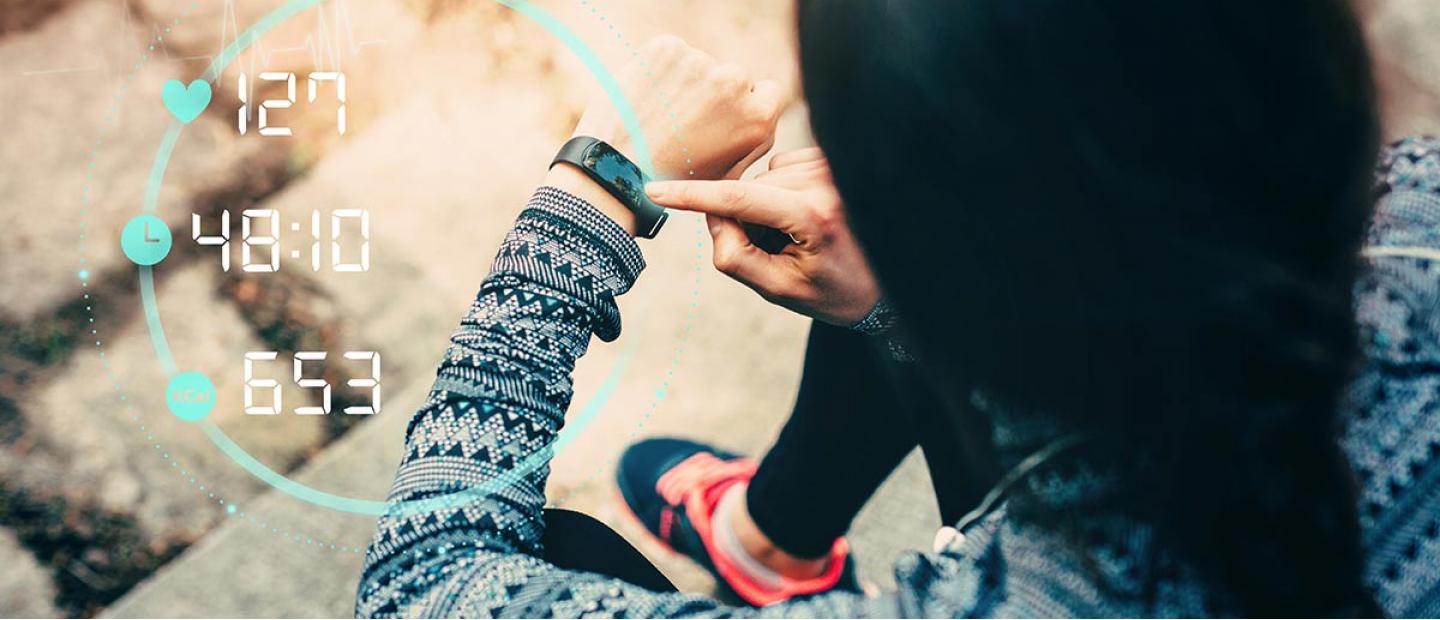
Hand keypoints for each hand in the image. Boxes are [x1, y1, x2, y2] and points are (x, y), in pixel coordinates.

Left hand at [572, 35, 785, 179]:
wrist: (615, 171)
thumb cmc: (671, 182)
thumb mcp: (726, 173)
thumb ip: (750, 139)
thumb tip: (759, 112)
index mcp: (757, 117)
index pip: (769, 92)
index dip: (745, 105)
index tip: (723, 117)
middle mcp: (734, 83)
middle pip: (733, 77)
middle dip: (714, 94)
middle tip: (683, 124)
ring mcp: (700, 62)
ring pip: (699, 66)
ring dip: (684, 83)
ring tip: (659, 117)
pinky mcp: (667, 49)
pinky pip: (671, 55)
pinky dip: (659, 72)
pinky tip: (646, 101)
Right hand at [644, 148, 881, 325]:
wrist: (884, 283)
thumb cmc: (834, 292)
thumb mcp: (779, 290)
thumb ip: (736, 257)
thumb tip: (713, 215)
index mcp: (813, 216)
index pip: (738, 199)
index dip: (691, 196)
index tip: (654, 190)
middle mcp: (824, 182)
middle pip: (747, 192)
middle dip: (747, 222)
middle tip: (780, 253)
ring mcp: (829, 165)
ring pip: (761, 180)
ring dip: (766, 209)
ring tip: (800, 238)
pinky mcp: (829, 159)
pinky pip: (778, 170)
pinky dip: (779, 194)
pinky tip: (805, 218)